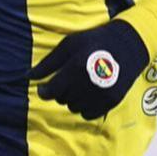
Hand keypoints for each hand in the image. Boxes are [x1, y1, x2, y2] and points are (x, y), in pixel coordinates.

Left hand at [28, 21, 148, 119]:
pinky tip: (88, 94)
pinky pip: (88, 114)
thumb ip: (48, 62)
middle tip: (67, 80)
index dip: (44, 91)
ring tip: (79, 85)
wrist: (128, 44)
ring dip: (72, 99)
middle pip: (62, 100)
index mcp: (76, 67)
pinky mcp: (111, 101)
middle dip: (60, 92)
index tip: (44, 88)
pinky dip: (85, 107)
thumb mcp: (69, 44)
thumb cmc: (94, 41)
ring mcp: (101, 94)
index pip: (52, 91)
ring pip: (74, 108)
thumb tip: (28, 76)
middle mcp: (88, 83)